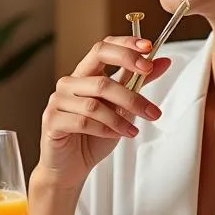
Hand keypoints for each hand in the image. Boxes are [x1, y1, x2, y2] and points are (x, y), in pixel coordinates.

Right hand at [38, 36, 170, 189]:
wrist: (71, 167)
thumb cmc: (93, 135)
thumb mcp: (122, 106)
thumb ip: (137, 82)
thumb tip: (162, 61)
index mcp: (84, 74)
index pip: (102, 48)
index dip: (125, 47)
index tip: (149, 50)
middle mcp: (68, 84)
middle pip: (101, 79)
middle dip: (131, 95)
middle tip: (151, 111)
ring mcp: (57, 101)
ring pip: (94, 104)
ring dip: (120, 119)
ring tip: (133, 131)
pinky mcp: (52, 121)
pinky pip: (82, 122)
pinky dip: (104, 129)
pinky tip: (115, 136)